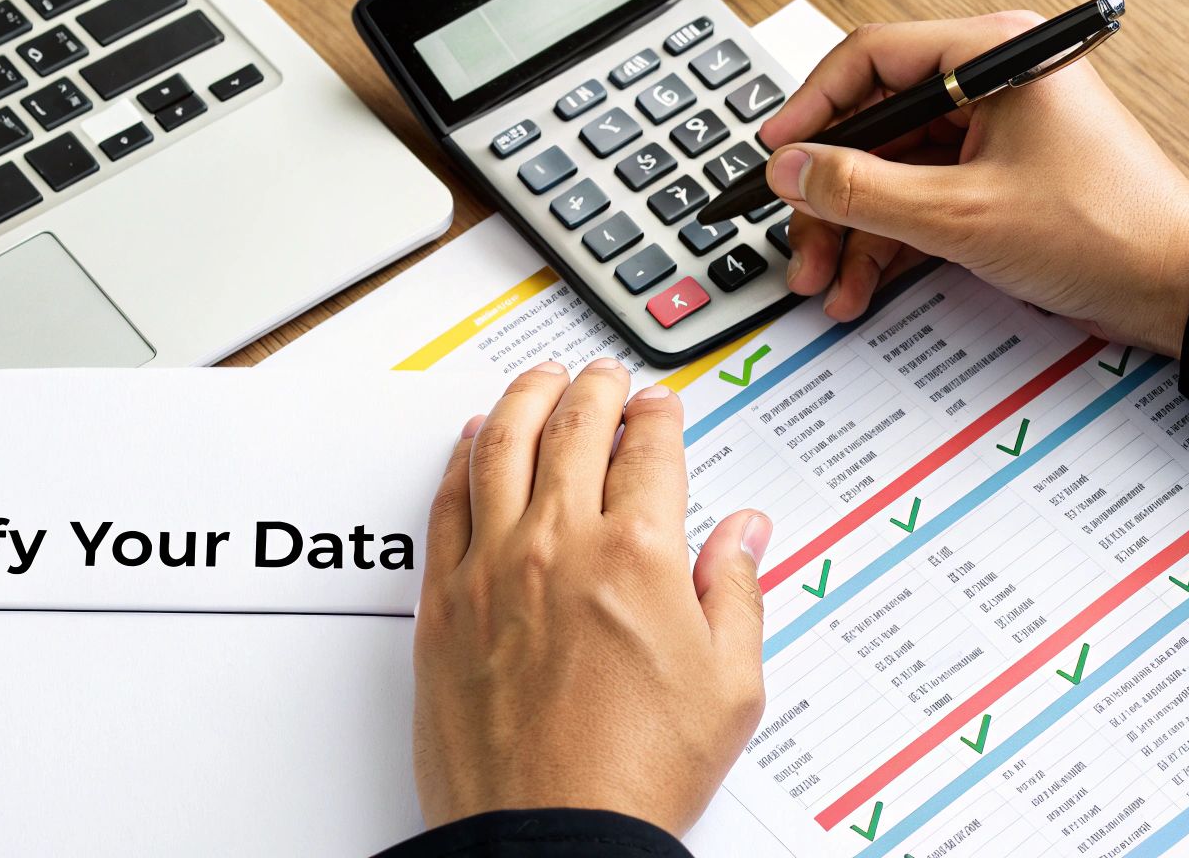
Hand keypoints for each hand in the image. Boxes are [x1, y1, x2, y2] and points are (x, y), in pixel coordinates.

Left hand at [412, 358, 771, 834]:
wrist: (550, 837)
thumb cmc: (634, 775)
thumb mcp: (729, 687)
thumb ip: (738, 595)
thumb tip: (745, 537)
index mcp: (641, 555)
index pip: (651, 450)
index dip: (659, 417)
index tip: (661, 409)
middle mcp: (561, 543)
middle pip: (576, 427)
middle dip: (597, 389)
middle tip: (606, 377)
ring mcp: (493, 568)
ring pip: (502, 445)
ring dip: (525, 398)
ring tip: (540, 379)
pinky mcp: (443, 602)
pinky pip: (446, 502)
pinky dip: (461, 457)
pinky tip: (471, 440)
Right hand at [758, 11, 1188, 357]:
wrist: (1176, 291)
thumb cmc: (1105, 232)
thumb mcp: (961, 215)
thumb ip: (862, 189)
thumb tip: (790, 168)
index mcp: (995, 55)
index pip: (872, 57)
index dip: (812, 108)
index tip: (775, 154)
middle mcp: (992, 83)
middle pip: (874, 125)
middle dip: (829, 193)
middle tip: (799, 239)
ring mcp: (993, 134)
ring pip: (890, 171)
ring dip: (851, 229)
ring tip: (825, 280)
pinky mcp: (996, 180)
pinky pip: (919, 201)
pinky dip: (887, 243)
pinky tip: (861, 286)